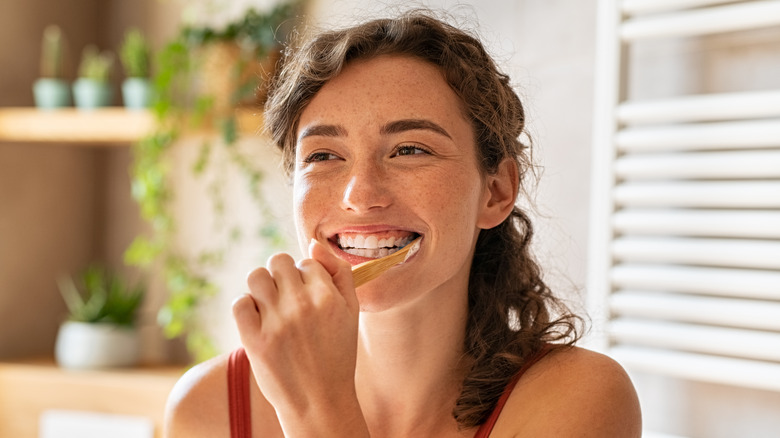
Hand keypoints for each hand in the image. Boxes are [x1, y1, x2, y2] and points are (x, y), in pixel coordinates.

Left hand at [232, 240, 367, 435]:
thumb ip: (339, 273)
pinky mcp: (254, 340)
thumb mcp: (351, 312)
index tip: (308, 299)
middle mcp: (302, 305)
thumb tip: (313, 243)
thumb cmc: (337, 355)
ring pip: (256, 276)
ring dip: (261, 287)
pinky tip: (258, 321)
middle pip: (278, 261)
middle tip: (287, 299)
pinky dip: (246, 307)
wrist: (320, 401)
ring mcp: (276, 323)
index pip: (306, 262)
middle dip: (281, 275)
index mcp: (328, 296)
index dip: (306, 277)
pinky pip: (239, 303)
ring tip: (270, 306)